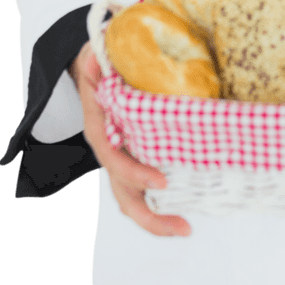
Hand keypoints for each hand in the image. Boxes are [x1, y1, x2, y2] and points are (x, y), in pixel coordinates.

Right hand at [69, 41, 190, 236]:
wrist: (98, 65)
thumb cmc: (101, 62)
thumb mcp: (95, 56)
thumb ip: (97, 59)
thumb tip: (95, 59)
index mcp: (100, 128)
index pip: (113, 159)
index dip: (135, 174)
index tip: (161, 182)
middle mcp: (111, 150)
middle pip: (123, 194)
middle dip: (149, 216)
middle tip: (183, 226)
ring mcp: (124, 158)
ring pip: (133, 198)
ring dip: (157, 218)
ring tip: (185, 228)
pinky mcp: (138, 158)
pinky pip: (146, 187)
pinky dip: (163, 202)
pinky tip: (188, 208)